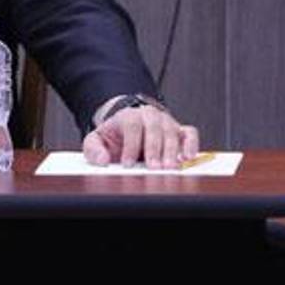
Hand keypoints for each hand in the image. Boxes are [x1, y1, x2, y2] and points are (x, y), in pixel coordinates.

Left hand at [82, 106, 198, 169]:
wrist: (127, 128)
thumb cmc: (114, 136)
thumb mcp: (96, 140)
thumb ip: (93, 149)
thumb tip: (101, 159)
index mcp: (128, 116)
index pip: (132, 126)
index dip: (131, 145)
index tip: (128, 163)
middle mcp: (149, 116)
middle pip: (154, 129)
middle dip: (154, 150)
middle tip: (153, 168)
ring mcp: (166, 122)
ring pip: (172, 132)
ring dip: (172, 151)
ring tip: (170, 168)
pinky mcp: (179, 131)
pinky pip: (189, 134)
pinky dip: (191, 144)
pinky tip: (187, 157)